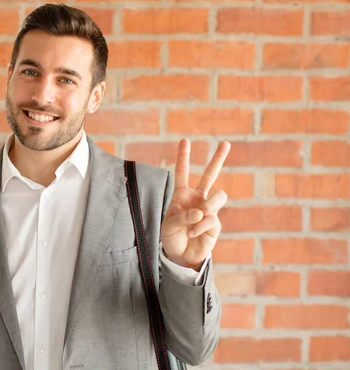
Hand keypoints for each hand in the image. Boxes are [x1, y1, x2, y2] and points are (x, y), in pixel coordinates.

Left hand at [161, 139, 229, 269]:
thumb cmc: (172, 236)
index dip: (183, 156)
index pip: (182, 172)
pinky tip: (192, 233)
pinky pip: (211, 218)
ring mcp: (209, 209)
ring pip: (219, 196)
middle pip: (210, 175)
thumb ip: (182, 216)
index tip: (185, 140)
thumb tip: (200, 212)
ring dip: (208, 205)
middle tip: (226, 143)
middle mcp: (197, 198)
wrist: (181, 255)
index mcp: (182, 195)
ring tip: (198, 216)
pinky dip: (199, 226)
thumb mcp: (169, 224)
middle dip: (218, 159)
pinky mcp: (215, 223)